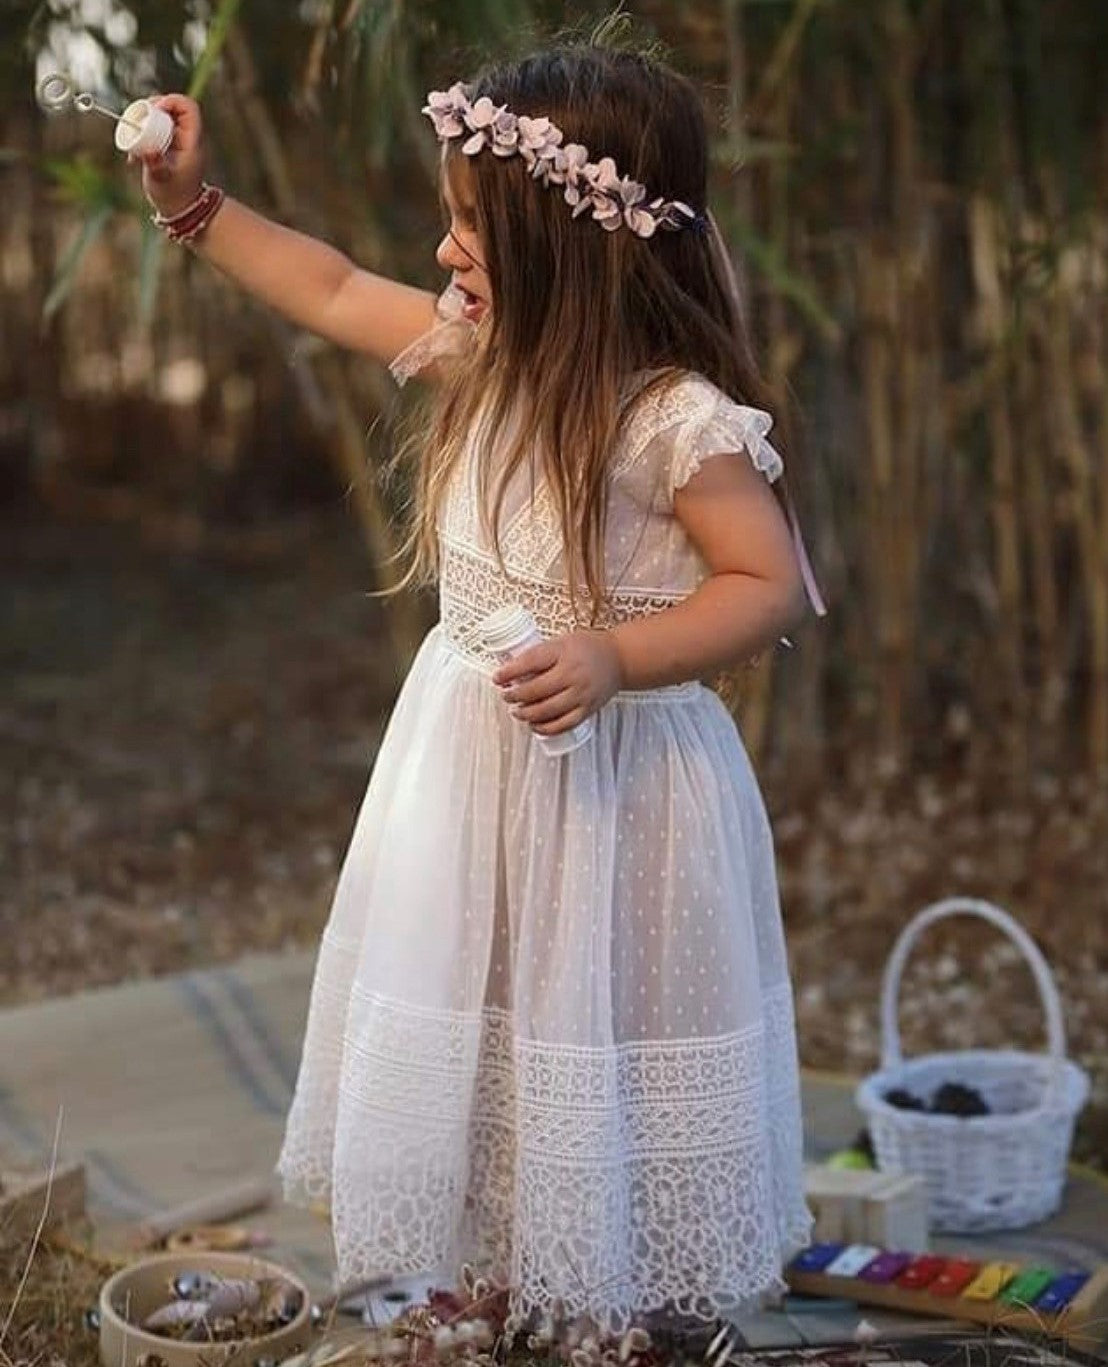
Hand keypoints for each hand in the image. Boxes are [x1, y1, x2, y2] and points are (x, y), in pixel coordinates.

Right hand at [130, 94, 205, 218]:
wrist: (180, 209)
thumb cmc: (175, 195)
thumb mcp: (163, 179)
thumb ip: (157, 165)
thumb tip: (149, 152)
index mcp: (191, 140)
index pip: (189, 108)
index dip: (172, 101)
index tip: (154, 110)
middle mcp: (186, 137)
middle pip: (172, 107)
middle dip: (152, 108)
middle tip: (137, 119)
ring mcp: (176, 141)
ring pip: (161, 118)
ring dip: (144, 122)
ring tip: (133, 139)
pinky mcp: (166, 146)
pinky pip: (154, 131)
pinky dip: (142, 135)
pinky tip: (134, 155)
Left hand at [492, 629, 622, 735]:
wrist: (620, 659)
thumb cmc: (588, 648)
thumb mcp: (562, 642)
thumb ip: (540, 655)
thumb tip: (510, 670)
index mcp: (563, 652)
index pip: (530, 662)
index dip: (509, 672)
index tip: (497, 677)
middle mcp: (572, 674)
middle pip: (535, 690)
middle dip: (514, 696)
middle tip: (506, 696)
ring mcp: (581, 694)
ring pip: (547, 710)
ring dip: (526, 714)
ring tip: (517, 712)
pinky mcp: (587, 709)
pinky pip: (563, 724)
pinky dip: (546, 729)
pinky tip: (535, 726)